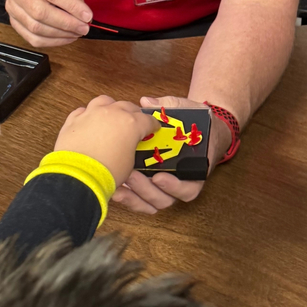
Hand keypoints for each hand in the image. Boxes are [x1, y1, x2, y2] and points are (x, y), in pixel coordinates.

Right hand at [5, 0, 93, 47]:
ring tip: (76, 33)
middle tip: (83, 28)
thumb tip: (83, 15)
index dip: (71, 7)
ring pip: (36, 28)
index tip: (86, 15)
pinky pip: (32, 38)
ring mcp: (13, 8)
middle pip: (41, 13)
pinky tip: (64, 37)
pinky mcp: (14, 22)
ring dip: (60, 35)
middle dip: (67, 24)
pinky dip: (51, 42)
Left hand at [54, 95, 157, 186]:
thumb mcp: (129, 163)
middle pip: (127, 106)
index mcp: (131, 124)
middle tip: (135, 121)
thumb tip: (127, 147)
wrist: (77, 175)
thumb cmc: (105, 172)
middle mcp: (112, 113)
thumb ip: (130, 148)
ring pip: (104, 101)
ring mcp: (91, 113)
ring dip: (110, 107)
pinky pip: (83, 111)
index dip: (152, 125)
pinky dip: (88, 115)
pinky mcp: (74, 119)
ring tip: (111, 115)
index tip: (153, 127)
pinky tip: (89, 122)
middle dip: (133, 113)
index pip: (147, 120)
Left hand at [111, 96, 231, 215]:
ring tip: (119, 182)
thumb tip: (147, 102)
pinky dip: (125, 197)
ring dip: (133, 196)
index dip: (174, 187)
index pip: (189, 189)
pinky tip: (113, 188)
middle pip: (164, 200)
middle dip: (146, 189)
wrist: (193, 131)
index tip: (159, 177)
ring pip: (148, 204)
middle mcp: (177, 184)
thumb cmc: (192, 124)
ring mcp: (160, 188)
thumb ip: (170, 108)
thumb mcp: (187, 112)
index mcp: (193, 170)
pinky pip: (136, 200)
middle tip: (132, 175)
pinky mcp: (144, 187)